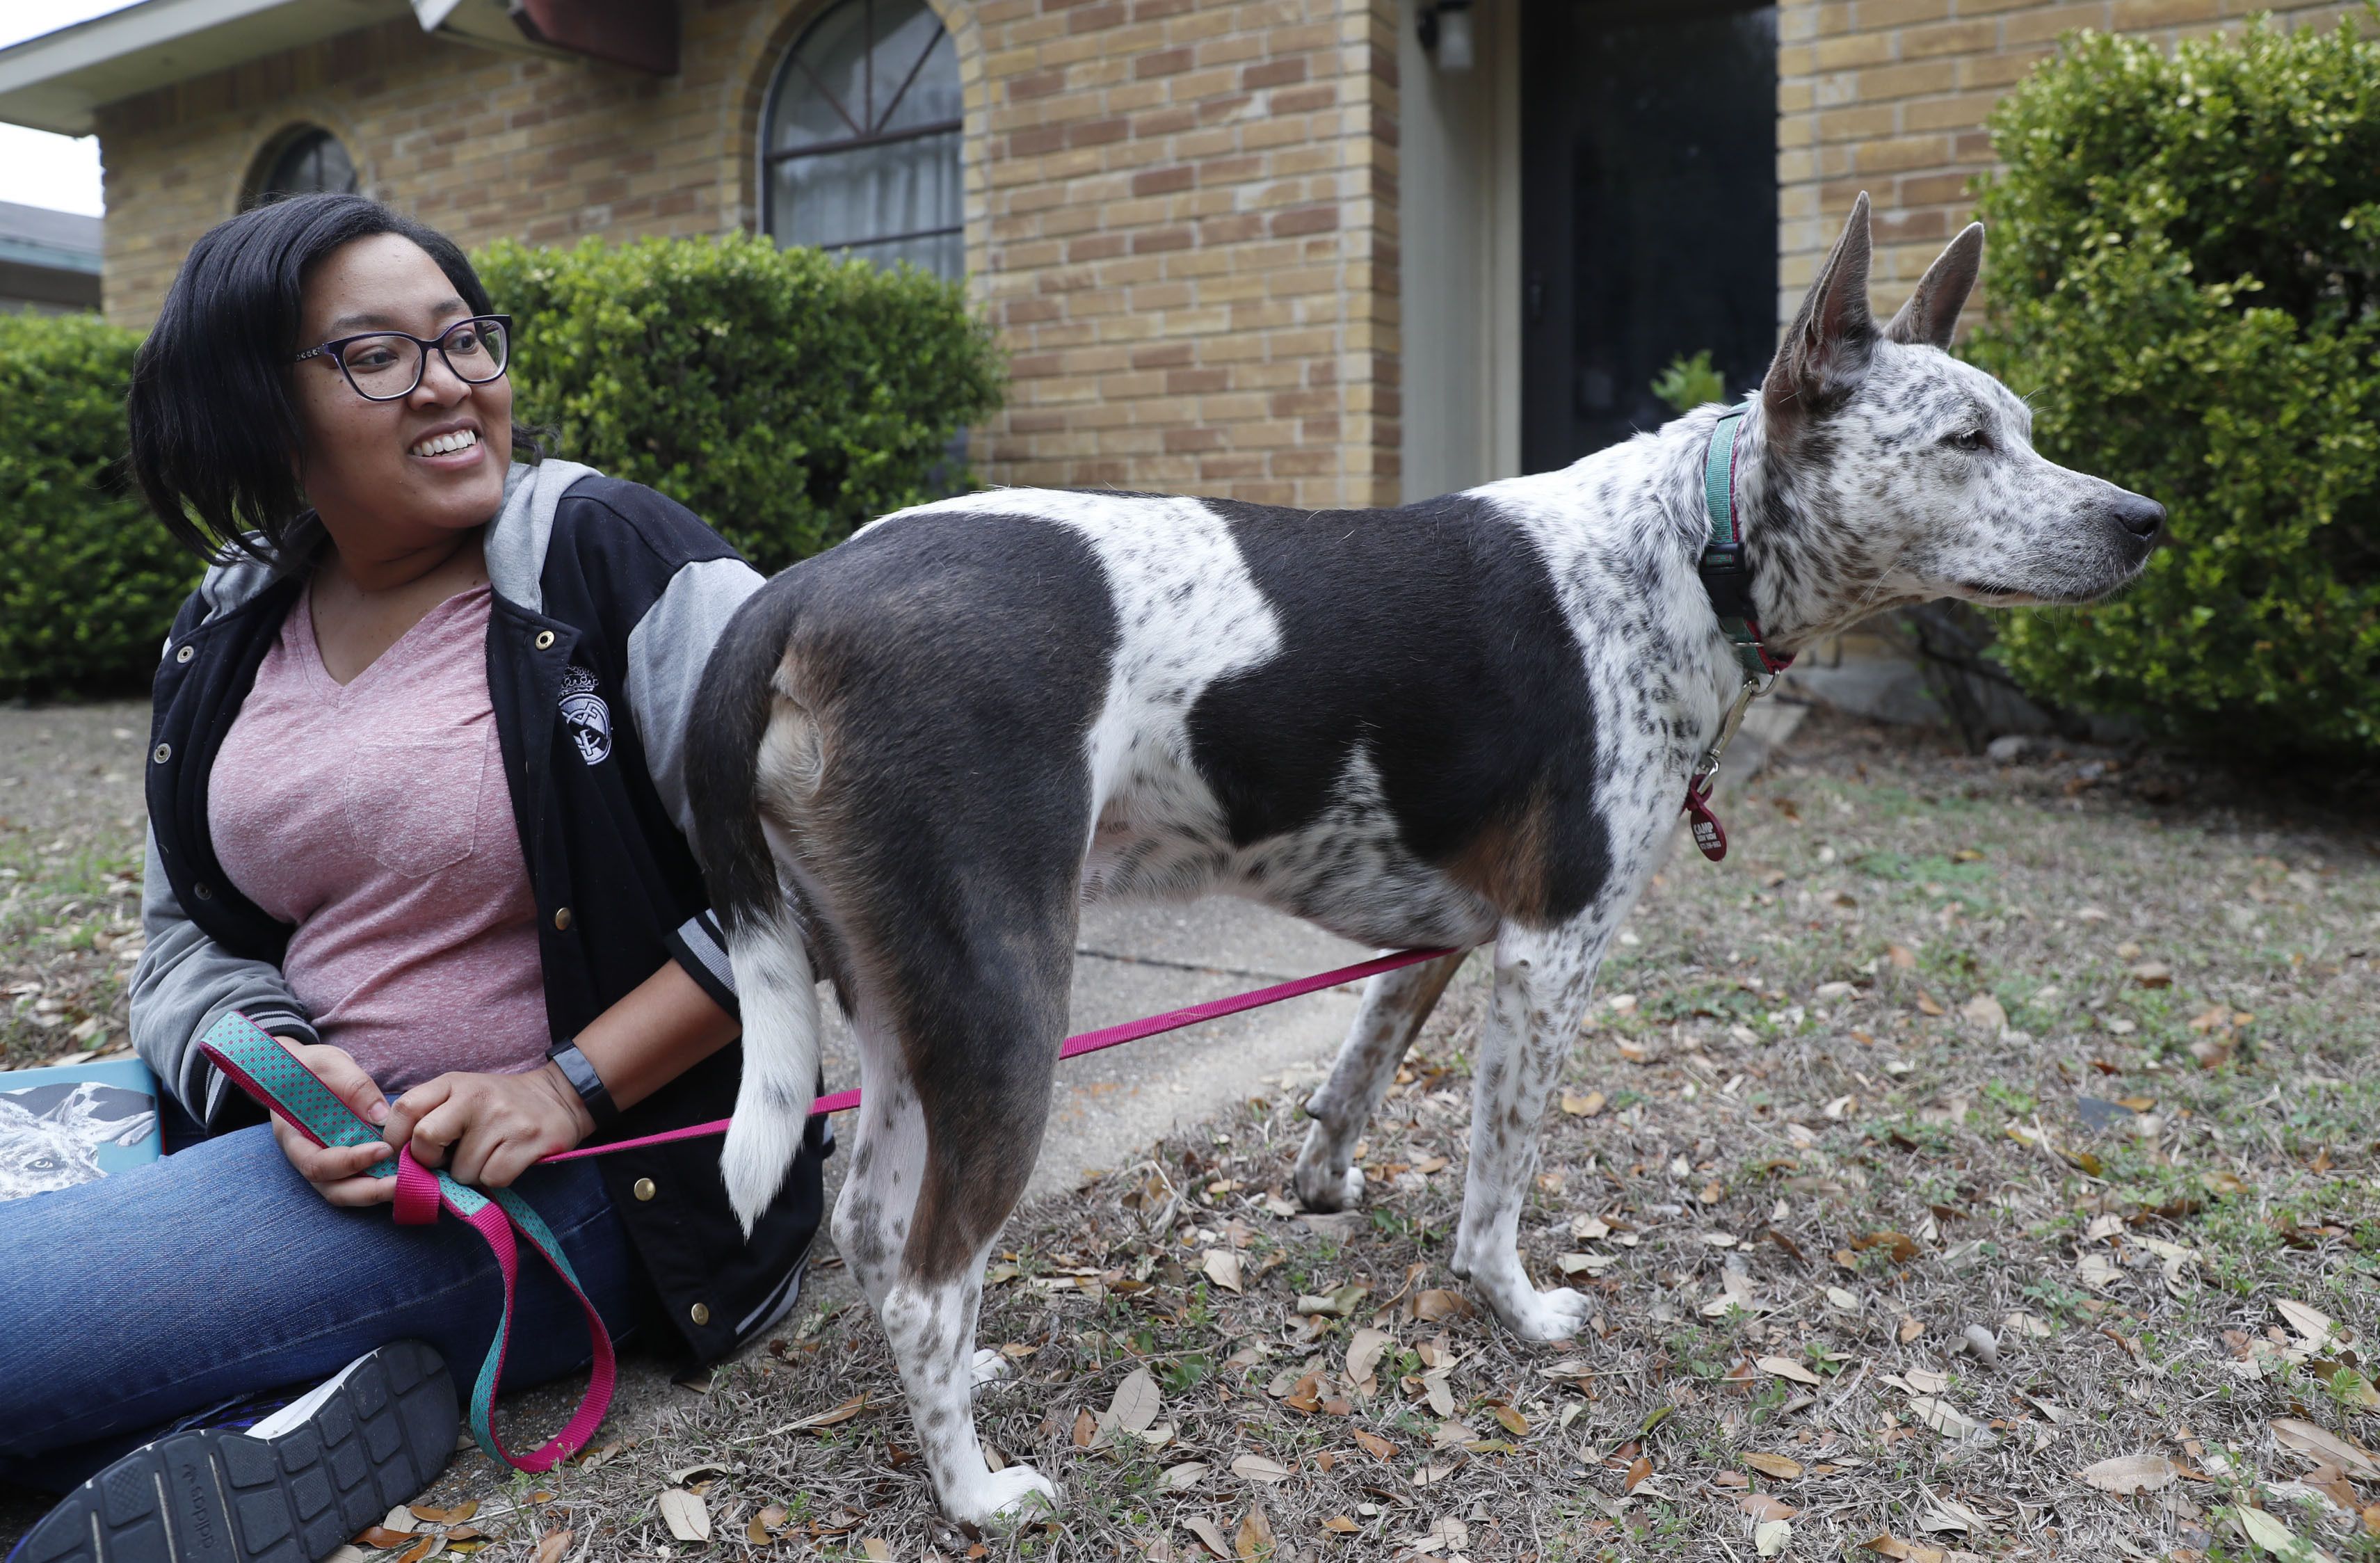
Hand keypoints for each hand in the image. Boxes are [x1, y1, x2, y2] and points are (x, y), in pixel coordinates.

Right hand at [267, 1040, 399, 1207]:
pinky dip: (381, 1183)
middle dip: (368, 1191)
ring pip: (347, 1192)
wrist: (306, 1070)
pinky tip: (408, 1175)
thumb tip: (381, 1115)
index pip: (317, 1165)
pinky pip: (359, 1181)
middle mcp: (308, 1157)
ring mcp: (326, 1163)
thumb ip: (353, 1086)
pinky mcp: (344, 1162)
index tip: (383, 1148)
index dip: (349, 1162)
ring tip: (411, 1183)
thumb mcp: (330, 1064)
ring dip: (377, 1193)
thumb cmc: (312, 1066)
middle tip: (403, 1183)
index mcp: (293, 1137)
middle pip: (333, 1189)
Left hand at [379, 1062, 595, 1190]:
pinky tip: (505, 1160)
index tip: (408, 1151)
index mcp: (454, 1083)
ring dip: (470, 1173)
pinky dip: (495, 1178)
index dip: (397, 1138)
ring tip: (487, 1154)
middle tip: (447, 1159)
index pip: (405, 1108)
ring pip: (461, 1170)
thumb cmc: (499, 1103)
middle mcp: (476, 1097)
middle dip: (431, 1160)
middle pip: (426, 1138)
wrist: (559, 1097)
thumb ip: (429, 1114)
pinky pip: (492, 1178)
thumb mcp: (462, 1094)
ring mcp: (503, 1118)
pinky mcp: (528, 1140)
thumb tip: (397, 1157)